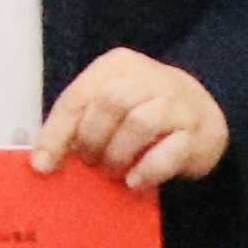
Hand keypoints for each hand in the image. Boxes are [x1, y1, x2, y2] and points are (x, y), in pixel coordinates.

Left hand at [31, 46, 228, 192]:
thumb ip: (81, 122)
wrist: (204, 117)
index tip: (43, 165)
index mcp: (117, 66)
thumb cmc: (144, 112)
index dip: (56, 133)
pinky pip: (169, 152)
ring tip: (112, 171)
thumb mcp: (110, 107)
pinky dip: (147, 170)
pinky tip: (135, 181)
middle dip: (91, 140)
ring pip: (139, 123)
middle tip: (90, 163)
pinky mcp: (196, 133)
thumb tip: (44, 160)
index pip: (78, 96)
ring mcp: (176, 103)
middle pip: (109, 103)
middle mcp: (148, 77)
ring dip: (117, 154)